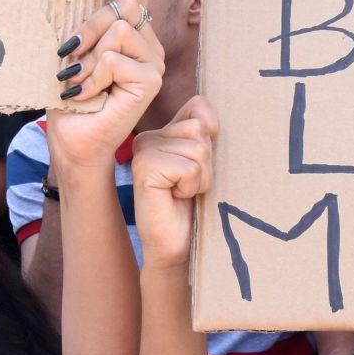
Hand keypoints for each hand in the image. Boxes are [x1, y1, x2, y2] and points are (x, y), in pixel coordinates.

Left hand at [48, 0, 165, 171]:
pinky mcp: (151, 82)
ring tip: (78, 80)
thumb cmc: (70, 98)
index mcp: (134, 34)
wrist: (73, 141)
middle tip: (68, 52)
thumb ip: (82, 22)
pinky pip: (114, 60)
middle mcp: (149, 46)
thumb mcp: (73, 52)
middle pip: (125, 6)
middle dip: (90, 25)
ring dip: (88, 57)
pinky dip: (92, 77)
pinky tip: (86, 95)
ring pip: (119, 30)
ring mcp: (154, 64)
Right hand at [130, 96, 218, 270]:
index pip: (199, 107)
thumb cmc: (193, 207)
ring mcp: (143, 151)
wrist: (176, 246)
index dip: (210, 139)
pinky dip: (191, 187)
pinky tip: (175, 198)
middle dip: (207, 163)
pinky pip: (188, 167)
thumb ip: (205, 134)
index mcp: (162, 132)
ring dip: (201, 177)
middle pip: (200, 129)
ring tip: (183, 193)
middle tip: (190, 185)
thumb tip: (208, 113)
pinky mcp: (145, 169)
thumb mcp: (204, 163)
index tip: (195, 168)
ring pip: (198, 148)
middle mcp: (148, 137)